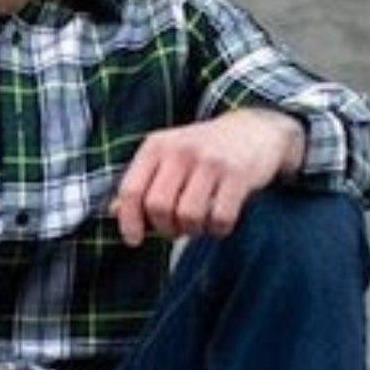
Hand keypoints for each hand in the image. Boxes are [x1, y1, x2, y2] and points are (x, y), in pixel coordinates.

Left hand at [110, 109, 304, 247]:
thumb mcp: (167, 158)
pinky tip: (219, 221)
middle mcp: (181, 150)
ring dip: (193, 231)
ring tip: (199, 222)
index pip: (131, 190)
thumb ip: (142, 183)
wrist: (255, 129)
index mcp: (157, 146)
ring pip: (189, 217)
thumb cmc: (203, 152)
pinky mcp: (238, 174)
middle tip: (176, 229)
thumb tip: (113, 212)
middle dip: (165, 229)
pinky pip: (220, 218)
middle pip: (159, 208)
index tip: (134, 239)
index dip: (129, 221)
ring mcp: (211, 161)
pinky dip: (218, 230)